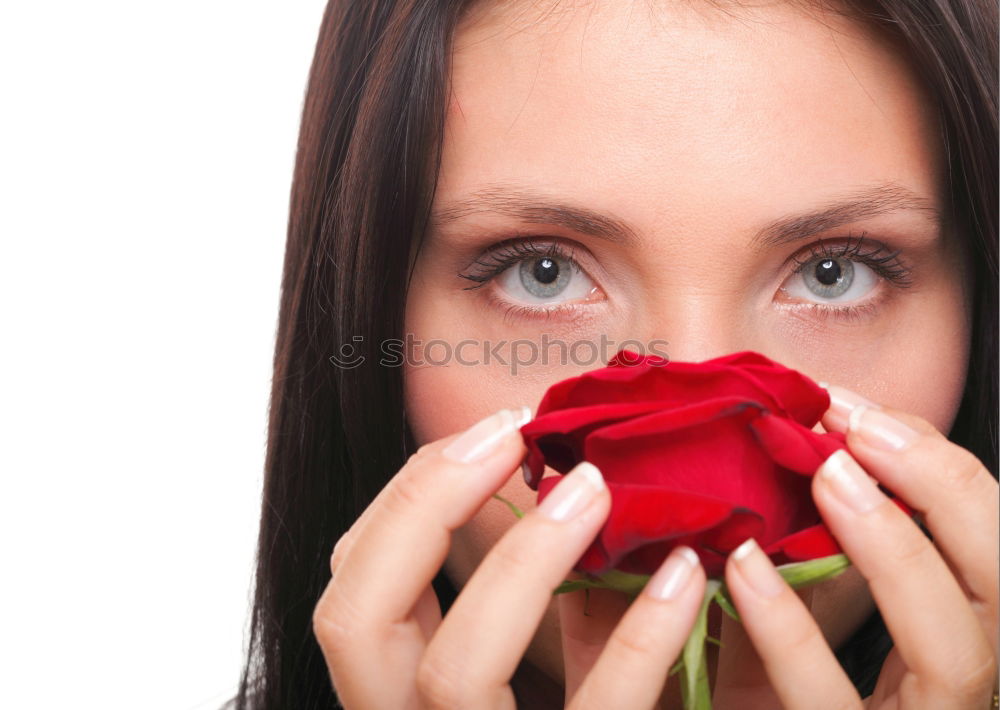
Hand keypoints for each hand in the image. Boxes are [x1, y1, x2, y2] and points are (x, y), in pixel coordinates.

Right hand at [312, 407, 708, 708]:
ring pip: (454, 672)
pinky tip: (686, 576)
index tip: (492, 433)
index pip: (351, 588)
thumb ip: (514, 603)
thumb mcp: (525, 675)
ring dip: (521, 561)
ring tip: (593, 488)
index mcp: (395, 700)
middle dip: (424, 508)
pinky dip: (638, 640)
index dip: (408, 498)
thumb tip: (549, 480)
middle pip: (354, 619)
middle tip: (512, 439)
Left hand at [720, 385, 998, 708]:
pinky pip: (835, 706)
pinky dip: (793, 633)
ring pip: (953, 649)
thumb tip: (803, 463)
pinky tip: (747, 569)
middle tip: (863, 428)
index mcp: (967, 647)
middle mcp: (968, 692)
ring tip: (829, 475)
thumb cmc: (787, 708)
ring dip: (895, 549)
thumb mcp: (820, 635)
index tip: (860, 410)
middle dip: (947, 492)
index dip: (939, 470)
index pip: (993, 550)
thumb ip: (833, 570)